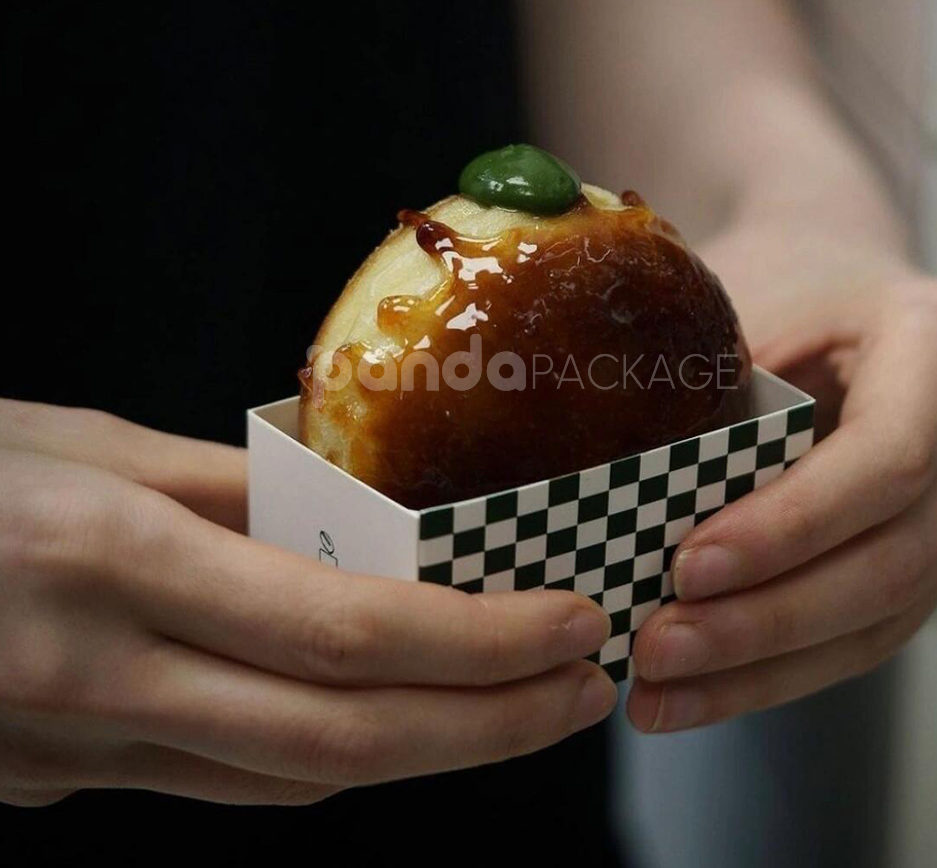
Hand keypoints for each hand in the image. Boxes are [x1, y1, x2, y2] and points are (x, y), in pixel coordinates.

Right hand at [0, 407, 615, 806]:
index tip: (567, 620)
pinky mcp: (54, 784)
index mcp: (111, 560)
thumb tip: (353, 501)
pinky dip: (323, 758)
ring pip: (291, 781)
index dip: (477, 641)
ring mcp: (69, 753)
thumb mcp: (88, 446)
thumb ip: (228, 484)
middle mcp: (94, 678)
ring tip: (509, 702)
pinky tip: (379, 721)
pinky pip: (224, 788)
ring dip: (420, 751)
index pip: (343, 631)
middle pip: (340, 738)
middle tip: (583, 689)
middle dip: (488, 724)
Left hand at [627, 236, 936, 732]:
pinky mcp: (935, 550)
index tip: (688, 566)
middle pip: (894, 559)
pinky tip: (699, 691)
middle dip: (768, 619)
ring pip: (882, 616)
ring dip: (764, 667)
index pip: (887, 458)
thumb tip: (605, 500)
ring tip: (660, 692)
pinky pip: (866, 629)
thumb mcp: (749, 301)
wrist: (839, 275)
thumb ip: (708, 391)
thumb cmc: (785, 279)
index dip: (790, 526)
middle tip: (657, 647)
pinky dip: (779, 668)